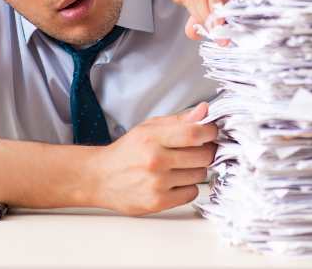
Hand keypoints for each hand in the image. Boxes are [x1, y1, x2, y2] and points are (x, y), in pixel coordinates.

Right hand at [91, 102, 217, 215]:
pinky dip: (188, 187)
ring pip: (200, 175)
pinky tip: (175, 181)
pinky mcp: (158, 202)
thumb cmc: (127, 151)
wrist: (100, 177)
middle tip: (198, 150)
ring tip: (180, 166)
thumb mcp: (148, 128)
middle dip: (206, 151)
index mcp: (152, 138)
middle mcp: (155, 160)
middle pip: (203, 156)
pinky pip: (191, 193)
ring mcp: (157, 183)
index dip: (210, 132)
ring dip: (196, 169)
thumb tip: (205, 110)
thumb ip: (179, 120)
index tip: (212, 132)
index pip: (194, 133)